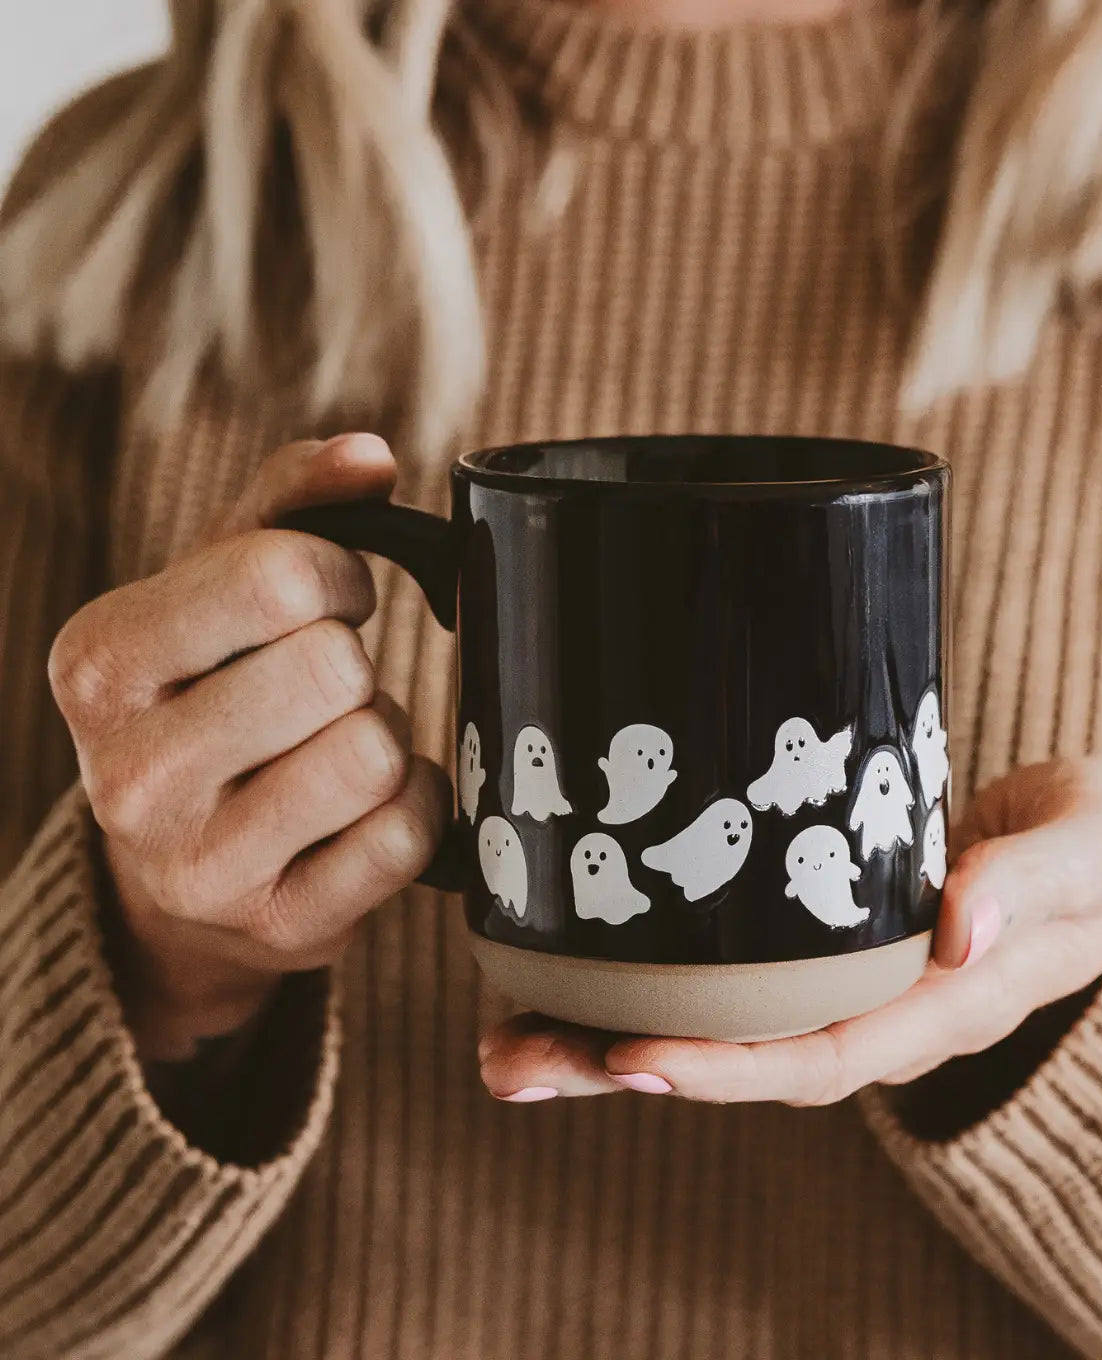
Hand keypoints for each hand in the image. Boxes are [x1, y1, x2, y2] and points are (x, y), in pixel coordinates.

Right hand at [49, 434, 451, 1060]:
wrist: (179, 871)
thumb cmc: (211, 700)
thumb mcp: (215, 590)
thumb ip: (289, 504)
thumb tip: (370, 454)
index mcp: (100, 663)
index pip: (281, 577)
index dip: (336, 576)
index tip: (327, 600)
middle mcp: (128, 775)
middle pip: (336, 667)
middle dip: (353, 668)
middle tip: (321, 692)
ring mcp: (201, 867)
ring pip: (375, 752)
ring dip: (381, 736)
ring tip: (330, 750)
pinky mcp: (281, 929)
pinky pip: (408, 835)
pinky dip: (411, 807)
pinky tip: (361, 812)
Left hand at [479, 758, 1101, 1104]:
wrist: (1088, 857)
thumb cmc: (1093, 852)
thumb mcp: (1092, 848)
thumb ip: (1036, 882)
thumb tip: (962, 927)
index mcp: (940, 1003)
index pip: (822, 1055)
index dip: (727, 1066)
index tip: (631, 1058)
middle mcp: (874, 1013)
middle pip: (736, 1062)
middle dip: (622, 1069)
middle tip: (509, 1061)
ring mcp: (835, 987)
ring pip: (709, 1033)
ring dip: (599, 1043)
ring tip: (495, 1040)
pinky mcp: (806, 950)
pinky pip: (715, 986)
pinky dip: (633, 990)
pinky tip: (552, 980)